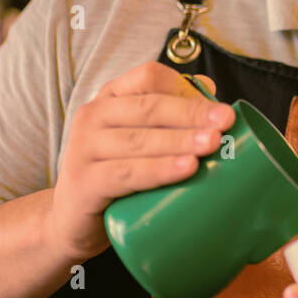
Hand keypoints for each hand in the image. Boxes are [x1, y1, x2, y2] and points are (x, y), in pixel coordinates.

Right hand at [46, 61, 233, 261]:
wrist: (72, 220)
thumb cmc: (116, 173)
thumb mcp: (140, 139)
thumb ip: (169, 113)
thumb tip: (209, 87)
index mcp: (111, 98)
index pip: (149, 78)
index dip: (186, 90)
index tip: (220, 109)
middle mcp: (93, 116)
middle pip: (149, 107)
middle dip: (192, 114)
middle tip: (225, 123)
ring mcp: (84, 148)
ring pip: (140, 140)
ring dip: (180, 140)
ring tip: (213, 144)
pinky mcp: (84, 182)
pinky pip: (127, 173)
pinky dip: (159, 170)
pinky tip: (186, 168)